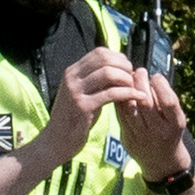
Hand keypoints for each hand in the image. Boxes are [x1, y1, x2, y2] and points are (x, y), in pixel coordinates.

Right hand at [30, 46, 145, 171]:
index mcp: (72, 72)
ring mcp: (76, 91)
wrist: (56, 141)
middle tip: (133, 78)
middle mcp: (72, 77)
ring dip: (126, 79)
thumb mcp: (81, 94)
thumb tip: (118, 69)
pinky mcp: (83, 106)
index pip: (99, 52)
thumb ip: (95, 81)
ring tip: (135, 88)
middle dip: (124, 66)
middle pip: (105, 59)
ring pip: (108, 73)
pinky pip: (111, 94)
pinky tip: (137, 97)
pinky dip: (128, 93)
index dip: (118, 57)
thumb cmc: (73, 120)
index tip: (128, 69)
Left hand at [110, 66, 192, 181]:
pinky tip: (122, 92)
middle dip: (141, 82)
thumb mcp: (176, 118)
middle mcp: (158, 132)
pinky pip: (120, 115)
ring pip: (129, 108)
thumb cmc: (170, 132)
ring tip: (129, 79)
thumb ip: (166, 100)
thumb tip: (151, 76)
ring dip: (127, 90)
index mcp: (175, 124)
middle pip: (146, 103)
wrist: (162, 163)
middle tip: (139, 72)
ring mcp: (141, 137)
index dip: (161, 85)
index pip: (168, 101)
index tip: (156, 76)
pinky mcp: (127, 139)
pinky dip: (120, 100)